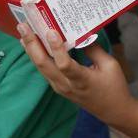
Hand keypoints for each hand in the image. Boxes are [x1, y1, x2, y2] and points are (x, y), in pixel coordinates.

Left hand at [17, 24, 133, 124]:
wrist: (112, 111)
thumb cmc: (114, 87)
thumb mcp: (110, 65)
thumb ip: (93, 49)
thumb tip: (80, 32)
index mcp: (82, 80)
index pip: (64, 65)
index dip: (56, 48)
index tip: (51, 31)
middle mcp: (66, 85)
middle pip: (44, 64)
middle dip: (32, 44)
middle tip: (24, 26)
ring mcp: (60, 87)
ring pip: (40, 67)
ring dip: (31, 49)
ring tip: (23, 31)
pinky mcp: (58, 87)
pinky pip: (44, 70)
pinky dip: (36, 56)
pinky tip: (31, 45)